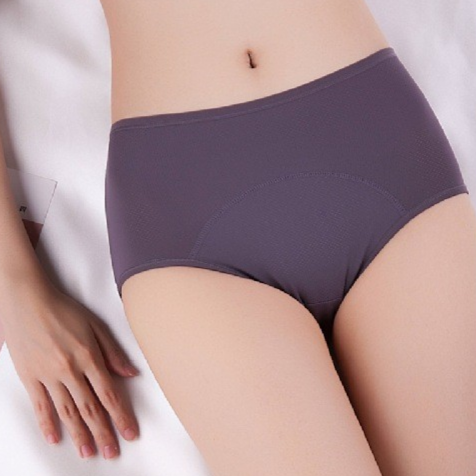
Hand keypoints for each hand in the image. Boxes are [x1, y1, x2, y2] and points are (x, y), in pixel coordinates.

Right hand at [1, 279, 140, 459]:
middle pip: (90, 408)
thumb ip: (113, 352)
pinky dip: (47, 424)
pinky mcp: (30, 377)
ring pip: (67, 411)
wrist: (28, 300)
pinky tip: (56, 438)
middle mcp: (70, 370)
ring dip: (80, 434)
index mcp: (89, 356)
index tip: (130, 432)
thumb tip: (132, 373)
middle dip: (104, 432)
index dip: (121, 416)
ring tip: (89, 452)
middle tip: (112, 452)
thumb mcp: (95, 325)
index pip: (109, 394)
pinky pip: (40, 406)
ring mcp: (48, 375)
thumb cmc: (64, 310)